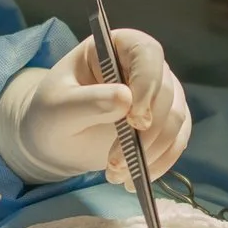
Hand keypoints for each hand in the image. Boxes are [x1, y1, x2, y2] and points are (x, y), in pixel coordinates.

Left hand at [0, 29, 190, 185]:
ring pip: (175, 120)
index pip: (147, 53)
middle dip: (145, 133)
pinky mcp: (166, 124)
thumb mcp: (58, 108)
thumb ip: (88, 101)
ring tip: (115, 174)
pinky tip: (133, 180)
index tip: (135, 119)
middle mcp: (146, 67)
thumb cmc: (52, 112)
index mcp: (117, 47)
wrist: (57, 138)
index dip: (147, 83)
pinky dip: (159, 164)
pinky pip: (176, 142)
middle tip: (114, 162)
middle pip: (166, 92)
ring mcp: (160, 95)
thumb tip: (125, 99)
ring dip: (149, 153)